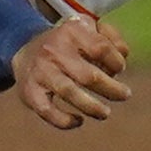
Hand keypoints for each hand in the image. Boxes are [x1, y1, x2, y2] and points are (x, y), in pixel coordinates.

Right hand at [11, 12, 132, 131]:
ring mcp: (40, 72)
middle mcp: (53, 51)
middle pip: (88, 75)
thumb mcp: (88, 29)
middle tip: (125, 95)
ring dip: (92, 107)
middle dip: (112, 89)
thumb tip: (123, 54)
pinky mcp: (29, 91)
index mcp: (71, 32)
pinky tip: (78, 121)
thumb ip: (111, 38)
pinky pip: (47, 110)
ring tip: (105, 113)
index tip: (120, 68)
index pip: (101, 49)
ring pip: (69, 92)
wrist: (25, 49)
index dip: (117, 62)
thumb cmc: (69, 44)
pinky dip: (64, 120)